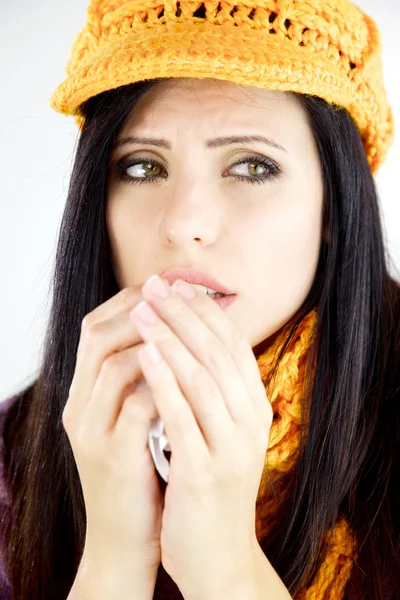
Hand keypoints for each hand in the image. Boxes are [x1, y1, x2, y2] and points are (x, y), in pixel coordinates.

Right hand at [62, 282, 170, 583]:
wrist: (124, 535)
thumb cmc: (138, 469)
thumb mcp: (133, 419)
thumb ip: (142, 380)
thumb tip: (174, 333)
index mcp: (84, 393)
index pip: (95, 327)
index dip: (131, 300)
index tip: (167, 286)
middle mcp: (79, 406)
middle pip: (97, 335)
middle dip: (141, 310)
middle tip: (176, 294)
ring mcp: (91, 431)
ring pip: (113, 365)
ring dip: (153, 341)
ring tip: (185, 327)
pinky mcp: (113, 457)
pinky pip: (136, 407)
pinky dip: (163, 384)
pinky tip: (188, 374)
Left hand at [130, 275, 273, 593]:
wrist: (218, 555)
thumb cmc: (212, 488)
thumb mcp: (224, 435)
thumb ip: (217, 394)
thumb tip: (195, 344)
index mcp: (256, 410)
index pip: (233, 346)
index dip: (205, 312)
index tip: (177, 287)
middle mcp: (251, 423)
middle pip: (217, 352)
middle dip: (184, 313)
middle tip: (156, 285)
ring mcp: (230, 447)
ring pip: (201, 376)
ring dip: (170, 336)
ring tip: (144, 308)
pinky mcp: (205, 471)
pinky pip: (182, 415)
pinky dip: (164, 379)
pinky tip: (145, 353)